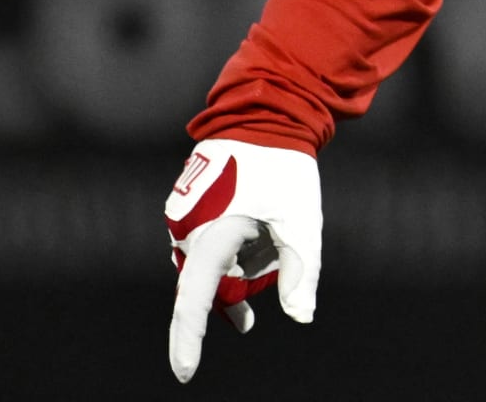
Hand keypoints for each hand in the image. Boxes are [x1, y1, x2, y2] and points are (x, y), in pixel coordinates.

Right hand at [165, 139, 321, 382]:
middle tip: (262, 288)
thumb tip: (302, 317)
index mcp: (212, 234)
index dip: (189, 340)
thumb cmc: (285, 167)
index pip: (195, 300)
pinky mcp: (186, 207)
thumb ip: (302, 271)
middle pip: (211, 283)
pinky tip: (253, 229)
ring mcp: (182, 217)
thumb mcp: (303, 220)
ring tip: (264, 244)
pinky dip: (230, 249)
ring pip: (210, 264)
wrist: (264, 113)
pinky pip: (206, 243)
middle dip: (238, 290)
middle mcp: (186, 229)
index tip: (185, 372)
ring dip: (237, 267)